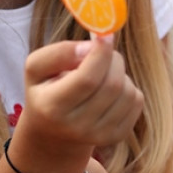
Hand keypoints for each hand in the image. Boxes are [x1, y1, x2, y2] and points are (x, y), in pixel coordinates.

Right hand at [22, 34, 143, 148]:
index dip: (101, 54)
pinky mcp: (116, 137)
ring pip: (128, 92)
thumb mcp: (36, 67)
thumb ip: (58, 53)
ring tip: (102, 72)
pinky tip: (109, 88)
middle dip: (112, 58)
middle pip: (111, 85)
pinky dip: (128, 86)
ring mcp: (99, 135)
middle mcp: (76, 127)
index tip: (105, 35)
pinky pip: (136, 101)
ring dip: (119, 72)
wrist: (52, 132)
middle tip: (102, 50)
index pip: (86, 79)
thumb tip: (91, 48)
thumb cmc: (44, 90)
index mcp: (52, 107)